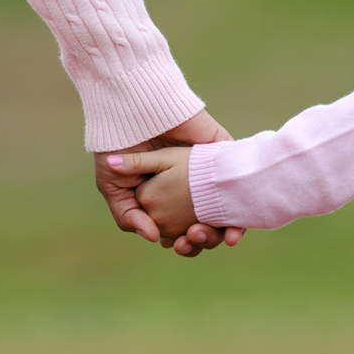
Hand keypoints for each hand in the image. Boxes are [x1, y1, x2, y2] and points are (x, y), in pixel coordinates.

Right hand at [94, 109, 242, 256]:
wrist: (133, 109)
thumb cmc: (118, 145)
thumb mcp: (113, 185)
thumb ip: (128, 216)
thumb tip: (154, 239)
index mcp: (166, 199)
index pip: (181, 231)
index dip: (182, 243)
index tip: (177, 244)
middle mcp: (191, 191)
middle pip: (205, 227)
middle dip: (199, 241)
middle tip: (189, 239)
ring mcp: (209, 176)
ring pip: (225, 215)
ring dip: (218, 233)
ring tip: (203, 232)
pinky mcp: (224, 159)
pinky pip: (240, 191)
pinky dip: (240, 216)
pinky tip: (232, 231)